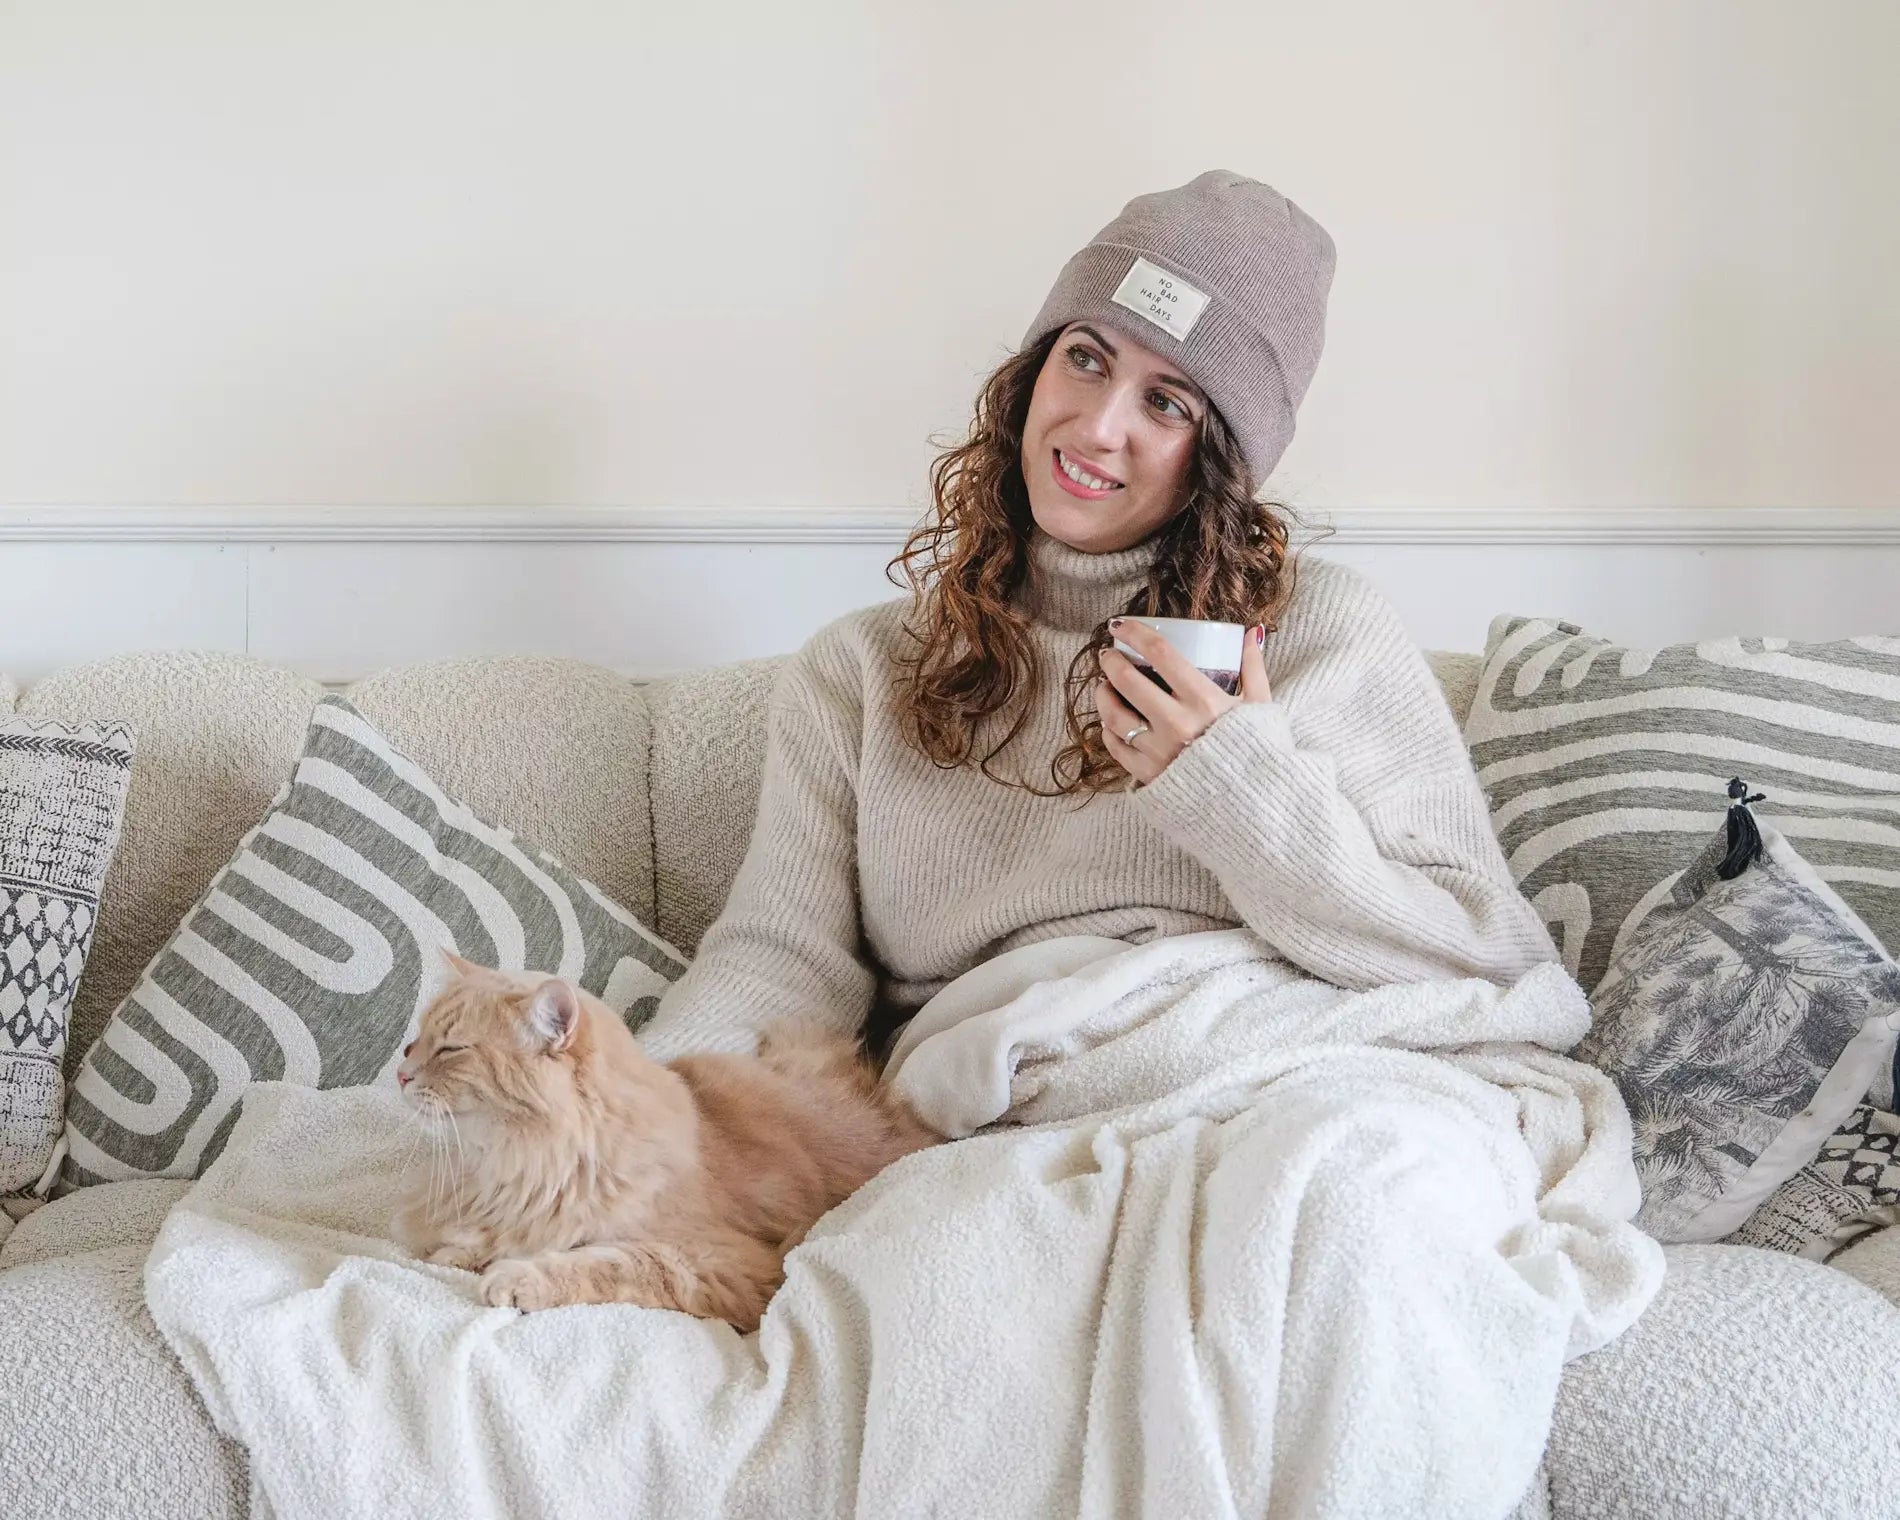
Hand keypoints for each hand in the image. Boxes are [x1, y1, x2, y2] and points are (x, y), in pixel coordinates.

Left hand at [1096, 619, 1271, 785]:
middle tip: (1108, 655)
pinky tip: (1110, 722)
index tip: (1121, 626)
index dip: (1135, 633)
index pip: (1160, 653)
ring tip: (1104, 686)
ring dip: (1103, 695)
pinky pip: (1117, 748)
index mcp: (1204, 701)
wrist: (1254, 809)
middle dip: (1111, 662)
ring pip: (1114, 715)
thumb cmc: (1258, 754)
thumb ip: (1253, 668)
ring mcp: (1159, 751)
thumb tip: (1250, 633)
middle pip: (1128, 681)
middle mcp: (1177, 724)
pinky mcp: (1148, 776)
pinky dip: (1109, 731)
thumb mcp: (1261, 707)